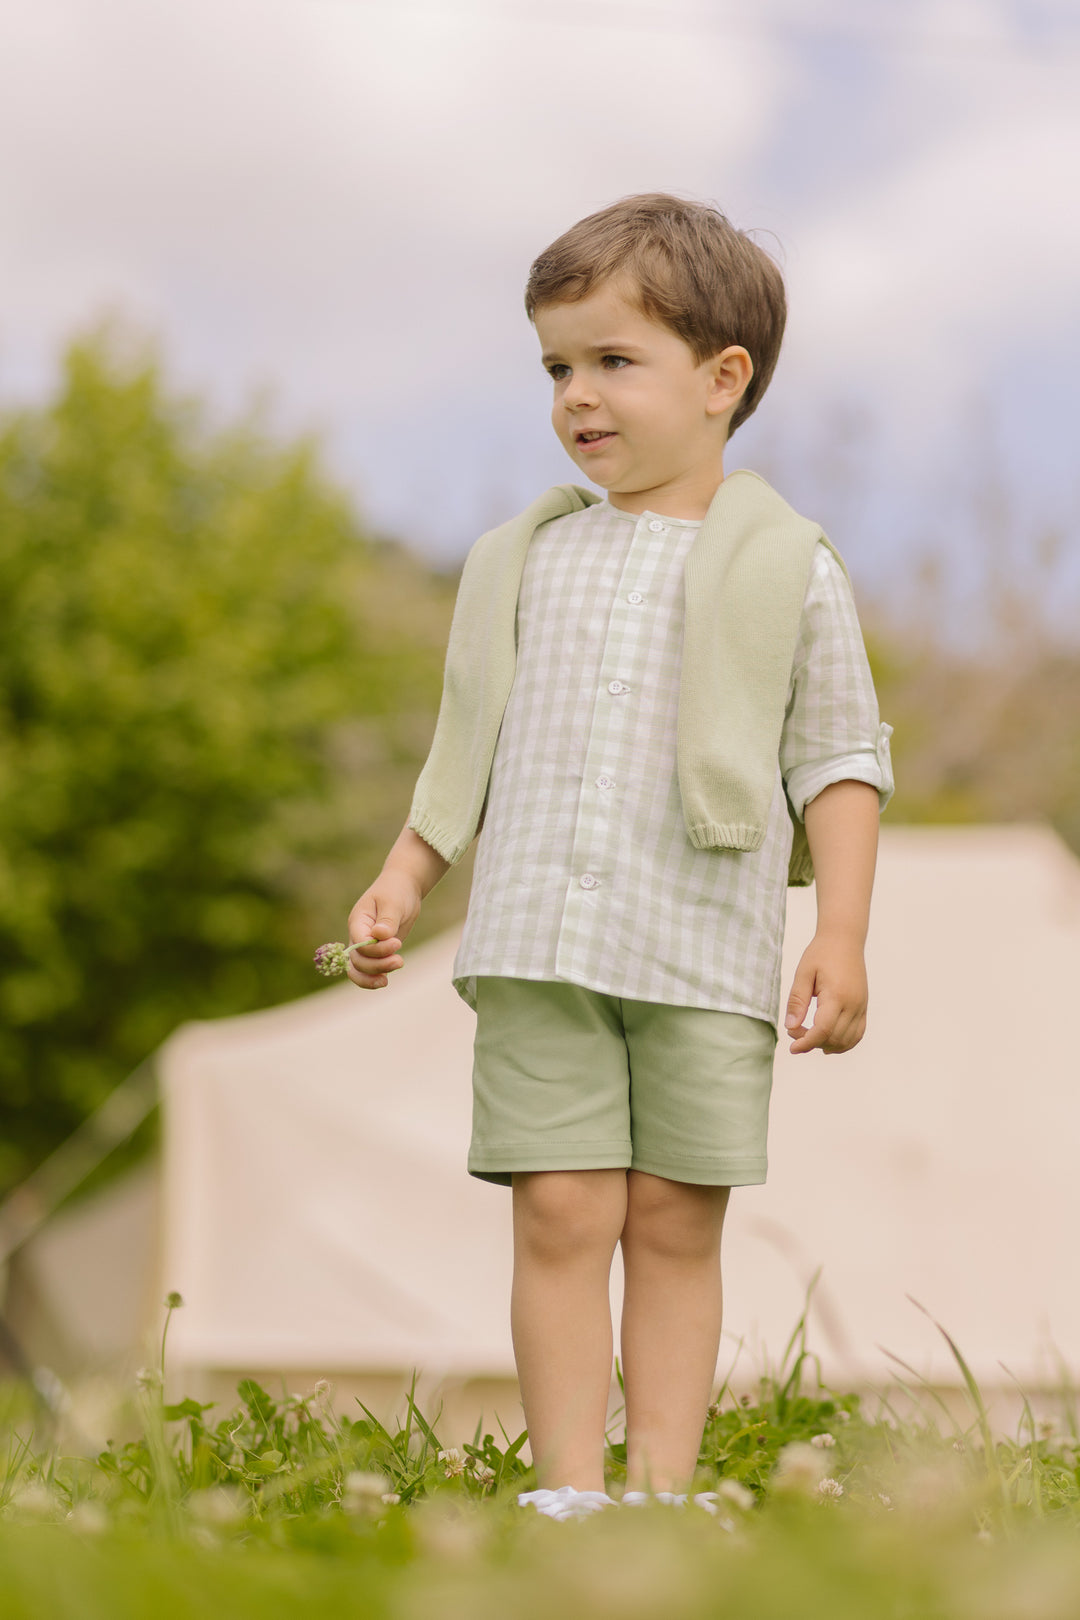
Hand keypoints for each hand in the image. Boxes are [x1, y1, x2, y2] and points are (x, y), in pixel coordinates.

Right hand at [345, 869, 421, 989]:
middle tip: (400, 961)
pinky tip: (386, 980)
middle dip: (377, 965)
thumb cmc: (396, 891)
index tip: (397, 943)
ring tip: (396, 968)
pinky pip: (370, 969)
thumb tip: (379, 935)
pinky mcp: (377, 951)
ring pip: (360, 969)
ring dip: (375, 974)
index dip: (376, 950)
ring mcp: (366, 945)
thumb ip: (387, 920)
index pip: (359, 944)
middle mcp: (358, 935)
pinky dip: (375, 977)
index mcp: (357, 922)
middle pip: (358, 960)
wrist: (403, 887)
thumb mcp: (393, 902)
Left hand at [784, 931, 867, 1054]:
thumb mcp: (803, 973)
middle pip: (834, 1038)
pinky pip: (857, 1034)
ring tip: (808, 1036)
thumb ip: (797, 1001)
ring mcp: (861, 1007)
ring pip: (847, 1040)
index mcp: (837, 995)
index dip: (806, 1043)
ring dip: (827, 1045)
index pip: (823, 1030)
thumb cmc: (821, 953)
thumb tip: (791, 1026)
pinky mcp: (863, 1007)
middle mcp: (853, 1004)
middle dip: (812, 1042)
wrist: (845, 940)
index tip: (792, 1048)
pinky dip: (843, 1043)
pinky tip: (827, 1042)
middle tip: (794, 1030)